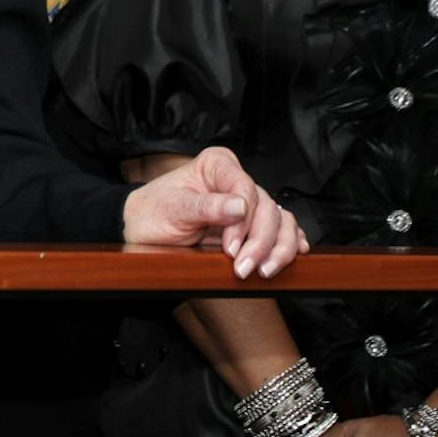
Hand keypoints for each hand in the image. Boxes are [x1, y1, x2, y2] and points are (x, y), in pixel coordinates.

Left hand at [121, 146, 307, 278]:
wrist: (145, 232)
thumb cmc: (153, 213)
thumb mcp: (172, 208)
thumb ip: (205, 206)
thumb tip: (240, 206)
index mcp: (217, 165)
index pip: (245, 187)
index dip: (243, 220)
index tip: (230, 247)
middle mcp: (236, 181)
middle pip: (267, 208)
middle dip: (261, 241)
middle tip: (245, 267)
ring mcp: (248, 203)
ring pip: (281, 221)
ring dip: (278, 248)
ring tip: (263, 271)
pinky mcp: (253, 225)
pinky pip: (283, 231)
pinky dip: (289, 245)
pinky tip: (292, 257)